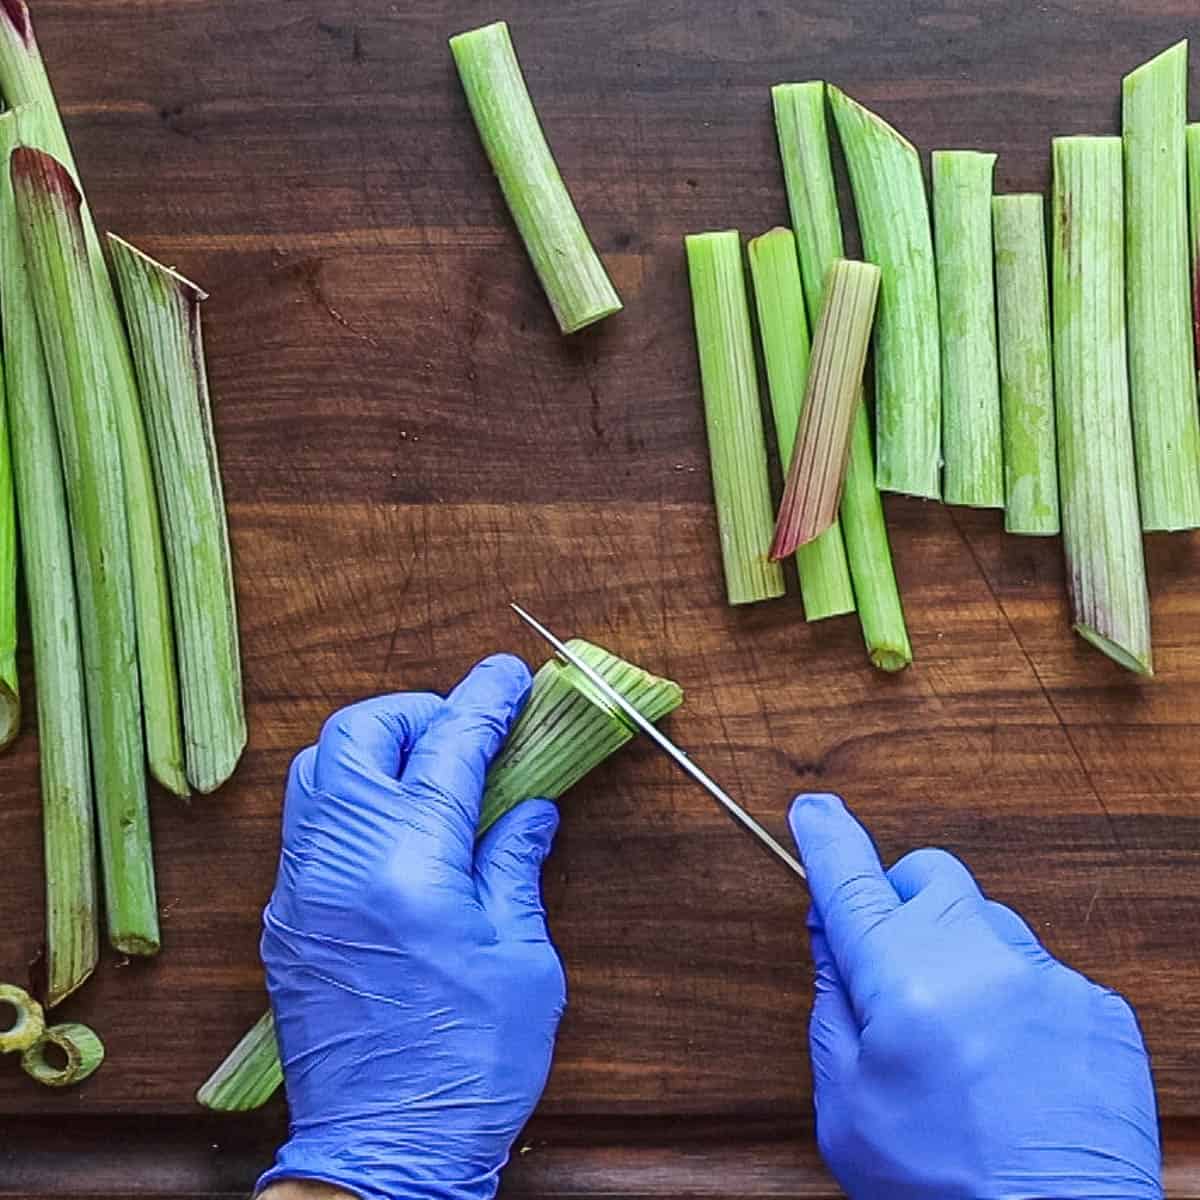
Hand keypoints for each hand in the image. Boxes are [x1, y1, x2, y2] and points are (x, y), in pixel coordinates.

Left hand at [258, 655, 565, 1199]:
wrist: (384, 1153)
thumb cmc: (467, 1066)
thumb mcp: (519, 959)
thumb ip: (513, 865)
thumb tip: (528, 808)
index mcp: (409, 867)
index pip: (445, 748)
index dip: (482, 701)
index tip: (507, 677)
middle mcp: (339, 863)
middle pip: (357, 734)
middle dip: (415, 711)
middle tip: (465, 728)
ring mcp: (301, 889)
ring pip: (318, 770)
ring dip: (374, 748)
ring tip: (428, 768)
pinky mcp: (285, 919)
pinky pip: (306, 822)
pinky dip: (349, 796)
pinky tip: (393, 823)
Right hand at [788, 793, 1161, 1199]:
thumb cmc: (942, 1187)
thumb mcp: (846, 1103)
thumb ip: (830, 1002)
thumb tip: (828, 932)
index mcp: (902, 982)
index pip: (850, 881)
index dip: (825, 838)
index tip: (813, 811)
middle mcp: (978, 961)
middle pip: (928, 875)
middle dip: (900, 898)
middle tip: (891, 959)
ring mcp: (1045, 978)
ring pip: (986, 921)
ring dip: (959, 951)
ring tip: (960, 1034)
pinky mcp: (1097, 1005)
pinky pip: (1040, 970)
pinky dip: (1014, 995)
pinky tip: (1010, 1058)